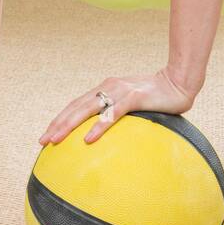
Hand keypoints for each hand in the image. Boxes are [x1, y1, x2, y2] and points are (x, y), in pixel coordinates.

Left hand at [40, 70, 195, 146]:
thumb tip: (106, 133)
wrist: (180, 82)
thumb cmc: (157, 98)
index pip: (76, 105)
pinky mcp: (134, 97)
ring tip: (56, 140)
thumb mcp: (132, 105)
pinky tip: (88, 139)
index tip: (46, 136)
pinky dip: (99, 126)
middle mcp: (108, 87)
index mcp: (105, 88)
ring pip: (88, 109)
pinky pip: (112, 113)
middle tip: (43, 142)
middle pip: (76, 107)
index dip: (60, 119)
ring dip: (70, 125)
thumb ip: (118, 113)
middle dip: (57, 124)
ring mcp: (120, 91)